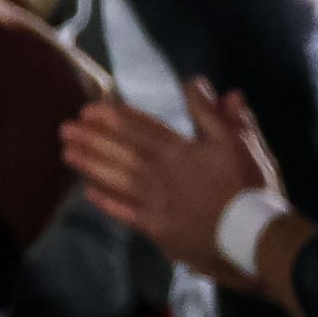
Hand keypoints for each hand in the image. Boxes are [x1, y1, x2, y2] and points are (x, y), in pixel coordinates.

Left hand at [60, 77, 278, 284]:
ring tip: (68, 153)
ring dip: (91, 165)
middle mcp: (161, 175)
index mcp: (181, 151)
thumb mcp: (239, 141)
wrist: (251, 234)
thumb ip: (214, 113)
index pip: (142, 129)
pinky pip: (126, 213)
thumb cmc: (249, 186)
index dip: (115, 118)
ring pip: (118, 179)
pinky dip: (107, 202)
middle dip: (93, 138)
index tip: (91, 109)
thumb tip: (195, 82)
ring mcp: (156, 203)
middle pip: (122, 152)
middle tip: (66, 128)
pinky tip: (89, 193)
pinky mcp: (157, 228)